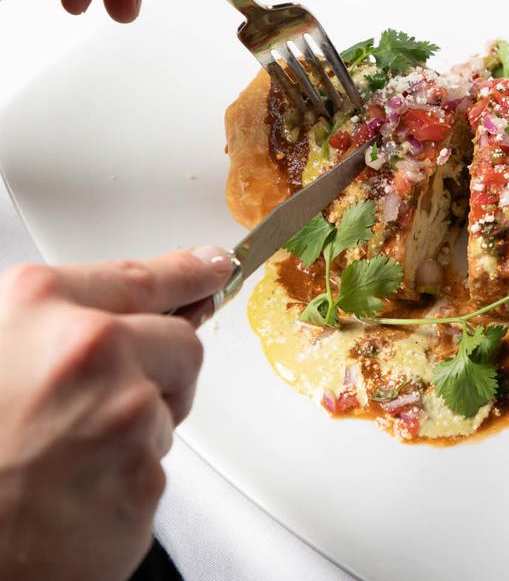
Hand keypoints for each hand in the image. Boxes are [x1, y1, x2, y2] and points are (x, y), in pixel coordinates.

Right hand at [0, 246, 231, 580]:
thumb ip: (59, 322)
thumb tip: (127, 313)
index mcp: (39, 304)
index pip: (141, 277)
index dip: (186, 273)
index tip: (214, 267)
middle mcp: (88, 349)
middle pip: (181, 344)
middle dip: (159, 375)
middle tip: (102, 411)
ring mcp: (121, 412)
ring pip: (167, 410)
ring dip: (135, 435)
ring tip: (64, 460)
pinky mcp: (142, 478)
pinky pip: (155, 469)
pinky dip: (126, 485)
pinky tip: (75, 497)